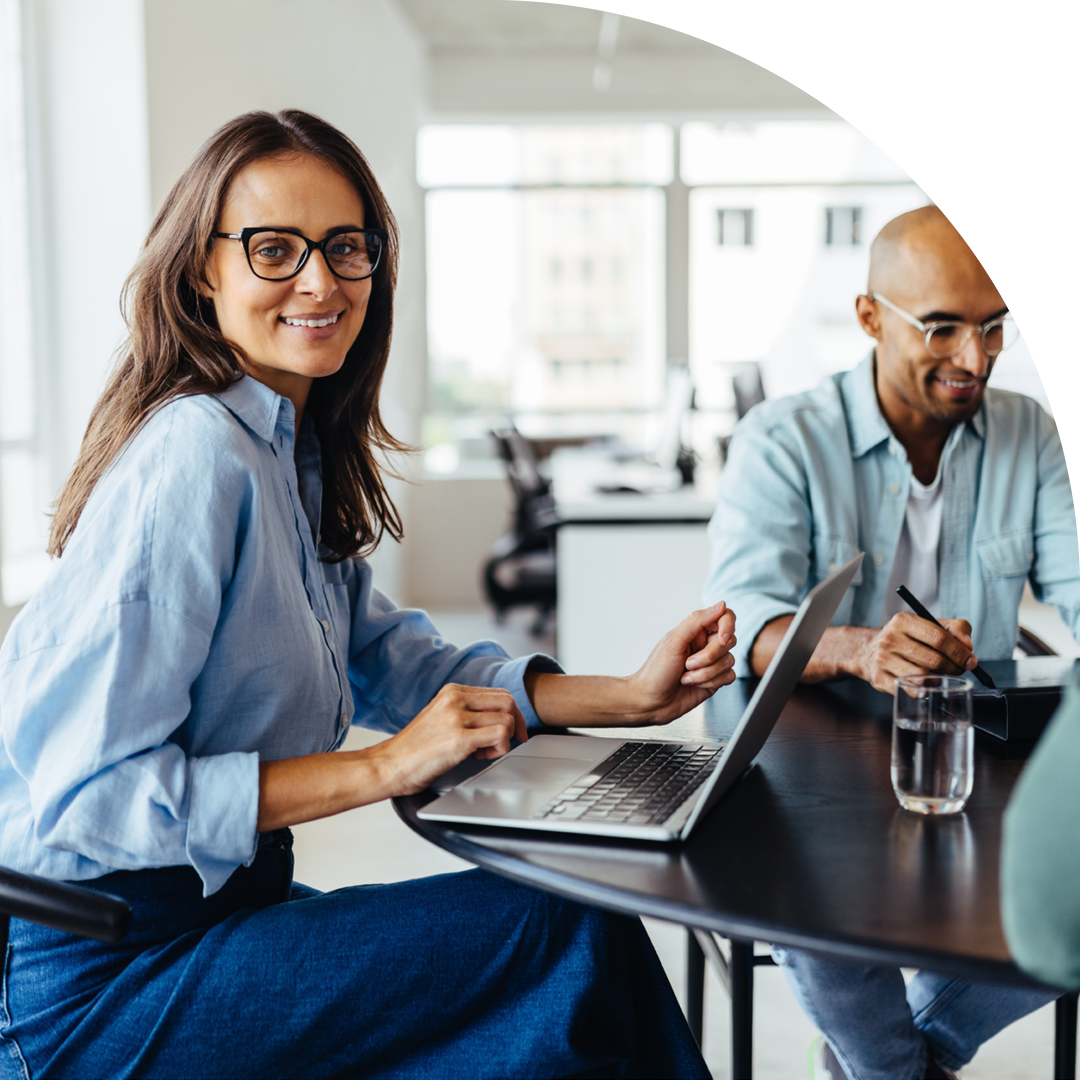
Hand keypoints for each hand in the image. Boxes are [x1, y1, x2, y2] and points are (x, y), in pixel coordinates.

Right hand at [369, 684, 527, 796]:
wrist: (388, 765)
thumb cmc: (414, 749)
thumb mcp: (440, 717)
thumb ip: (466, 712)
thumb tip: (497, 719)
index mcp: (452, 691)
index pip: (498, 694)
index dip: (510, 714)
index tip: (512, 730)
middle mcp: (455, 699)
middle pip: (507, 702)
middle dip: (516, 724)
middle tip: (510, 741)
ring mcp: (456, 717)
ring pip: (506, 718)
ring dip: (505, 739)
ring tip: (485, 752)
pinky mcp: (458, 738)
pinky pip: (500, 735)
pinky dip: (500, 748)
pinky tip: (483, 756)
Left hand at [624, 601, 737, 724]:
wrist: (651, 701)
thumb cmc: (656, 671)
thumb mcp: (674, 641)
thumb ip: (697, 620)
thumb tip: (721, 604)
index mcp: (695, 630)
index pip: (724, 617)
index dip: (728, 626)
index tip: (721, 638)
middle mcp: (704, 644)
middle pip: (729, 640)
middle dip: (710, 655)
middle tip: (688, 663)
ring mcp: (711, 663)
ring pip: (729, 660)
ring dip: (706, 672)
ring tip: (686, 676)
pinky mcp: (715, 679)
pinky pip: (729, 676)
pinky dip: (711, 681)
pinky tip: (694, 684)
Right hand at [854, 613, 976, 693]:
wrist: (869, 651)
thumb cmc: (906, 638)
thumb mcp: (928, 625)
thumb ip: (954, 629)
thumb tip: (967, 645)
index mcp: (903, 621)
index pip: (939, 637)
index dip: (959, 651)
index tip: (970, 660)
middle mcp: (890, 638)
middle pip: (934, 659)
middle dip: (953, 668)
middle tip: (959, 670)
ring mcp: (883, 659)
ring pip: (923, 676)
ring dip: (939, 679)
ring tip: (941, 675)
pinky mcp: (879, 677)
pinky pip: (910, 690)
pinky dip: (923, 690)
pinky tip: (926, 685)